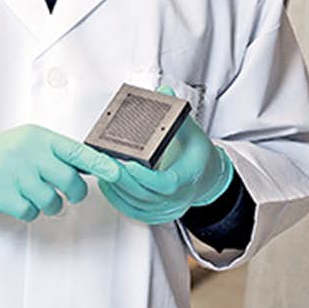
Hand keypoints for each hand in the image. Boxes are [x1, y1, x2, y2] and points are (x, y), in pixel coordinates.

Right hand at [0, 125, 121, 220]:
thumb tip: (93, 167)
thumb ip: (55, 153)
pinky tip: (17, 200)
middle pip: (70, 181)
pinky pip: (31, 212)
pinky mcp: (1, 194)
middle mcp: (28, 153)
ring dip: (48, 204)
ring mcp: (14, 173)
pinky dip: (28, 212)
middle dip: (72, 193)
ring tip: (33, 194)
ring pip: (52, 201)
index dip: (101, 164)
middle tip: (64, 192)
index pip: (76, 151)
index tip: (119, 173)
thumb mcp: (26, 142)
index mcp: (38, 137)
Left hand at [98, 106, 233, 224]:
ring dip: (116, 189)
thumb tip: (164, 94)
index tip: (129, 165)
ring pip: (137, 205)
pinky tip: (107, 185)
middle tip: (104, 163)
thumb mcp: (191, 131)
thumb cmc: (196, 154)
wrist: (207, 177)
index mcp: (189, 177)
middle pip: (146, 195)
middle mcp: (179, 197)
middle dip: (122, 180)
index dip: (145, 177)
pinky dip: (117, 200)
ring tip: (101, 169)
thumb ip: (176, 115)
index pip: (166, 184)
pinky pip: (133, 212)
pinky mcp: (156, 214)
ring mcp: (168, 208)